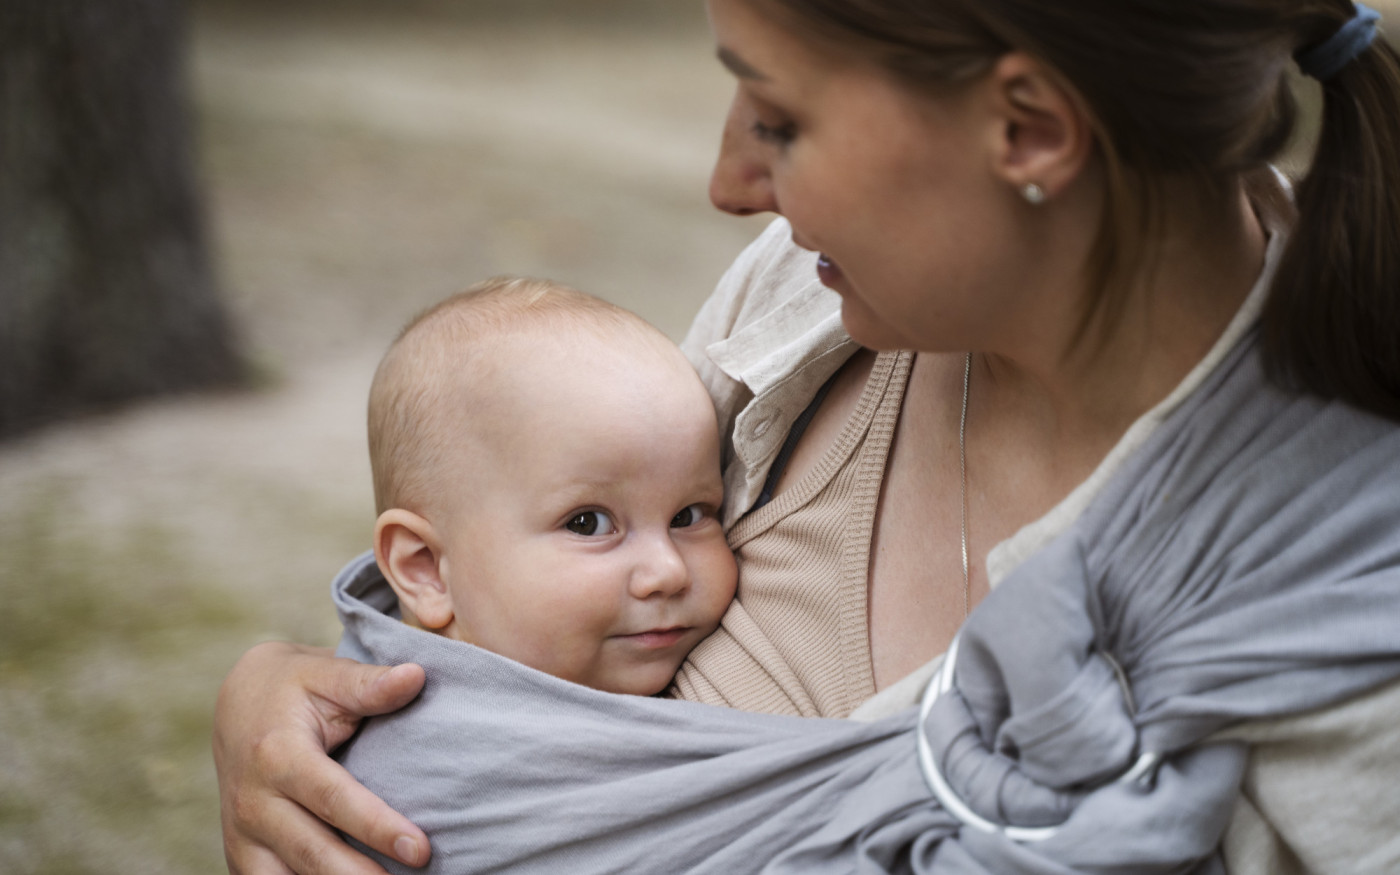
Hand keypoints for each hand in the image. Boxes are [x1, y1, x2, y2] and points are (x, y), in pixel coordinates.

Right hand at [213, 641, 428, 873]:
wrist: (237, 705)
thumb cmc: (295, 688)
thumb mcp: (327, 675)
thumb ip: (369, 683)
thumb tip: (416, 676)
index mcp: (277, 755)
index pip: (332, 799)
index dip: (377, 827)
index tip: (421, 849)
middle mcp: (254, 802)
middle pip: (311, 852)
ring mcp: (242, 835)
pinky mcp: (241, 855)